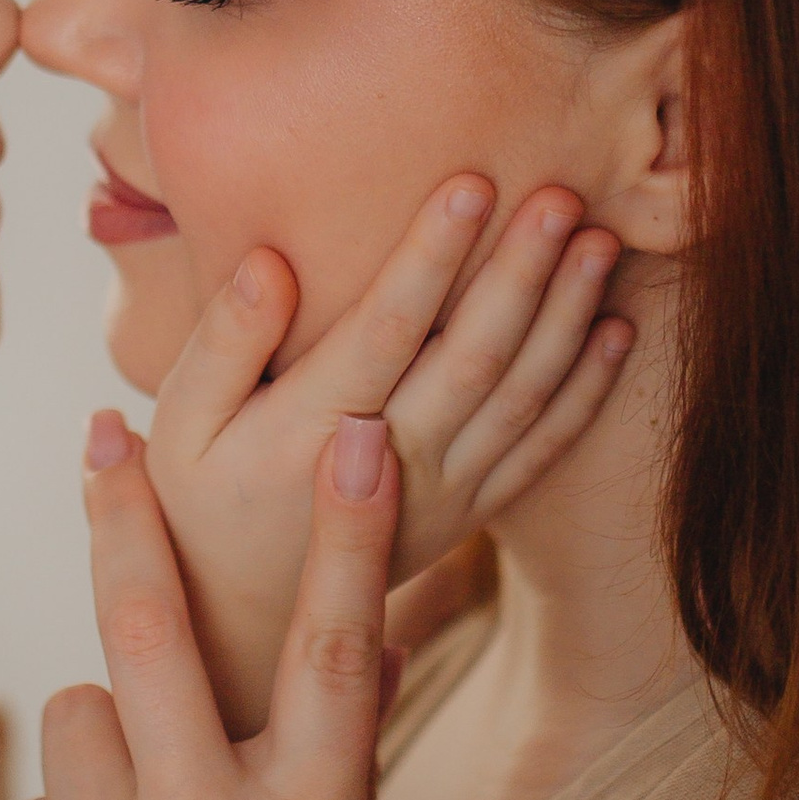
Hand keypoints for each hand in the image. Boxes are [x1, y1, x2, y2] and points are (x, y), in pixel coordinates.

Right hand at [146, 176, 631, 731]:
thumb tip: (271, 262)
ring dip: (566, 318)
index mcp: (309, 432)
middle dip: (520, 274)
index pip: (382, 332)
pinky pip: (540, 451)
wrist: (249, 615)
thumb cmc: (203, 494)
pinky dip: (585, 392)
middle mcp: (388, 469)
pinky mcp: (471, 513)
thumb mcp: (181, 425)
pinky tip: (616, 328)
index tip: (470, 184)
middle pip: (471, 359)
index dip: (429, 259)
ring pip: (520, 400)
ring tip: (600, 241)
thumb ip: (223, 343)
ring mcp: (441, 496)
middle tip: (560, 194)